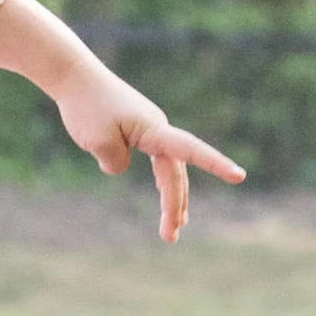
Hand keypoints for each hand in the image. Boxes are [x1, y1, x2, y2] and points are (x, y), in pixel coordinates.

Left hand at [52, 68, 244, 243]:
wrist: (76, 77)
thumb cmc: (86, 106)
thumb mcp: (97, 140)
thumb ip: (115, 161)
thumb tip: (121, 167)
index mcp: (153, 129)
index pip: (190, 150)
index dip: (215, 164)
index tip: (239, 176)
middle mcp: (158, 129)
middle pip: (175, 173)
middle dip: (175, 206)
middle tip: (170, 238)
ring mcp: (151, 129)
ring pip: (170, 169)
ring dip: (172, 198)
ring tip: (175, 228)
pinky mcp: (140, 130)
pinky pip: (159, 161)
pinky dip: (163, 181)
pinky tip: (164, 196)